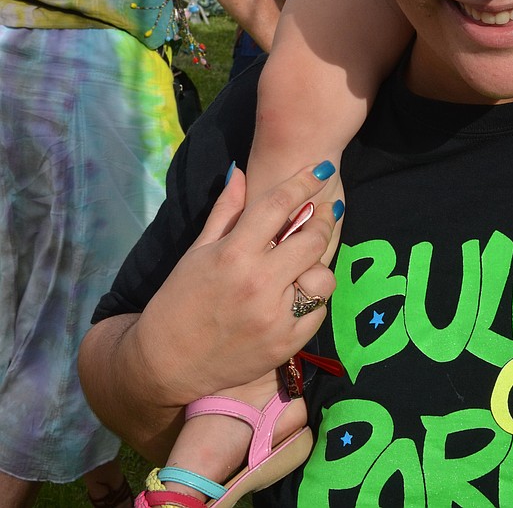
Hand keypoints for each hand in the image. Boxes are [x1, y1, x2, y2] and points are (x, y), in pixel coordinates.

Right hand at [131, 165, 337, 403]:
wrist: (167, 363)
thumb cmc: (180, 300)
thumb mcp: (198, 250)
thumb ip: (226, 210)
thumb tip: (241, 171)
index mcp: (234, 254)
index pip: (279, 205)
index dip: (304, 181)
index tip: (321, 169)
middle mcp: (258, 283)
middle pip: (312, 240)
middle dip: (324, 220)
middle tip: (326, 211)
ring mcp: (275, 317)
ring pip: (323, 278)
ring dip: (319, 265)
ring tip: (308, 260)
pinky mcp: (285, 345)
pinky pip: (319, 312)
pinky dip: (313, 300)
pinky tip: (300, 293)